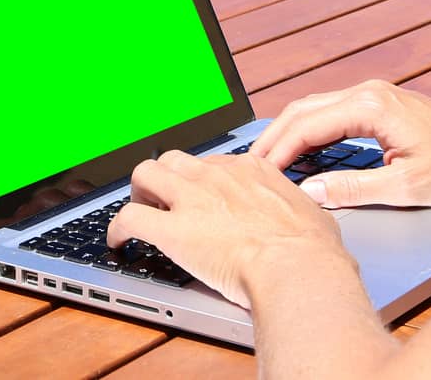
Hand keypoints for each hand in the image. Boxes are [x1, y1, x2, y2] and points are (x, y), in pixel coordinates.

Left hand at [105, 150, 351, 308]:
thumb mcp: (313, 216)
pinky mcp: (172, 229)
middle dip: (165, 179)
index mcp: (250, 170)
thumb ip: (298, 210)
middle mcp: (216, 175)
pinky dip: (117, 229)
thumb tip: (306, 220)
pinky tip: (118, 243)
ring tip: (139, 213)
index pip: (213, 162)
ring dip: (138, 193)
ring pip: (144, 174)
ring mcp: (192, 198)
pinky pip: (128, 218)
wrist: (299, 269)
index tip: (201, 195)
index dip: (202, 181)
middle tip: (165, 202)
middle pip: (174, 160)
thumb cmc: (314, 252)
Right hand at [252, 79, 430, 208]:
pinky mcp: (375, 103)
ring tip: (268, 161)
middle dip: (274, 139)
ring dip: (288, 133)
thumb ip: (353, 188)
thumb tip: (311, 190)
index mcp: (370, 107)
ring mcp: (370, 94)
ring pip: (312, 107)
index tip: (259, 172)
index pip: (307, 125)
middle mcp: (365, 92)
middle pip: (302, 110)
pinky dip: (307, 129)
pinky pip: (328, 111)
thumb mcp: (406, 186)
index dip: (278, 150)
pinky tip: (300, 151)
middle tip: (251, 167)